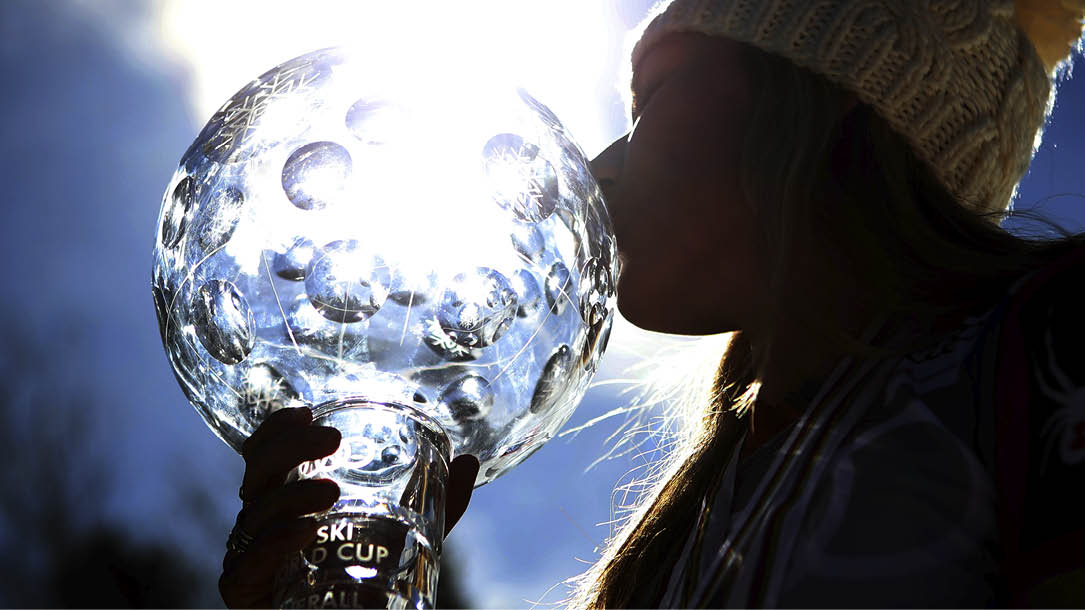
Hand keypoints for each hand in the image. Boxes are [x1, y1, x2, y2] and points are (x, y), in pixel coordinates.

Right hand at [219, 406, 480, 608]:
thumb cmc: (363, 577)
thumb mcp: (406, 536)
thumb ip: (434, 504)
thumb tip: (469, 462)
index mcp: (289, 495)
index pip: (269, 450)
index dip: (280, 425)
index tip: (309, 410)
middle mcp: (263, 520)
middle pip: (258, 469)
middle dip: (290, 446)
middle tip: (331, 438)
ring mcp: (249, 554)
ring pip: (256, 512)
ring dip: (292, 494)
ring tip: (330, 490)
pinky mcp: (243, 590)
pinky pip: (247, 562)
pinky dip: (276, 541)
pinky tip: (304, 531)